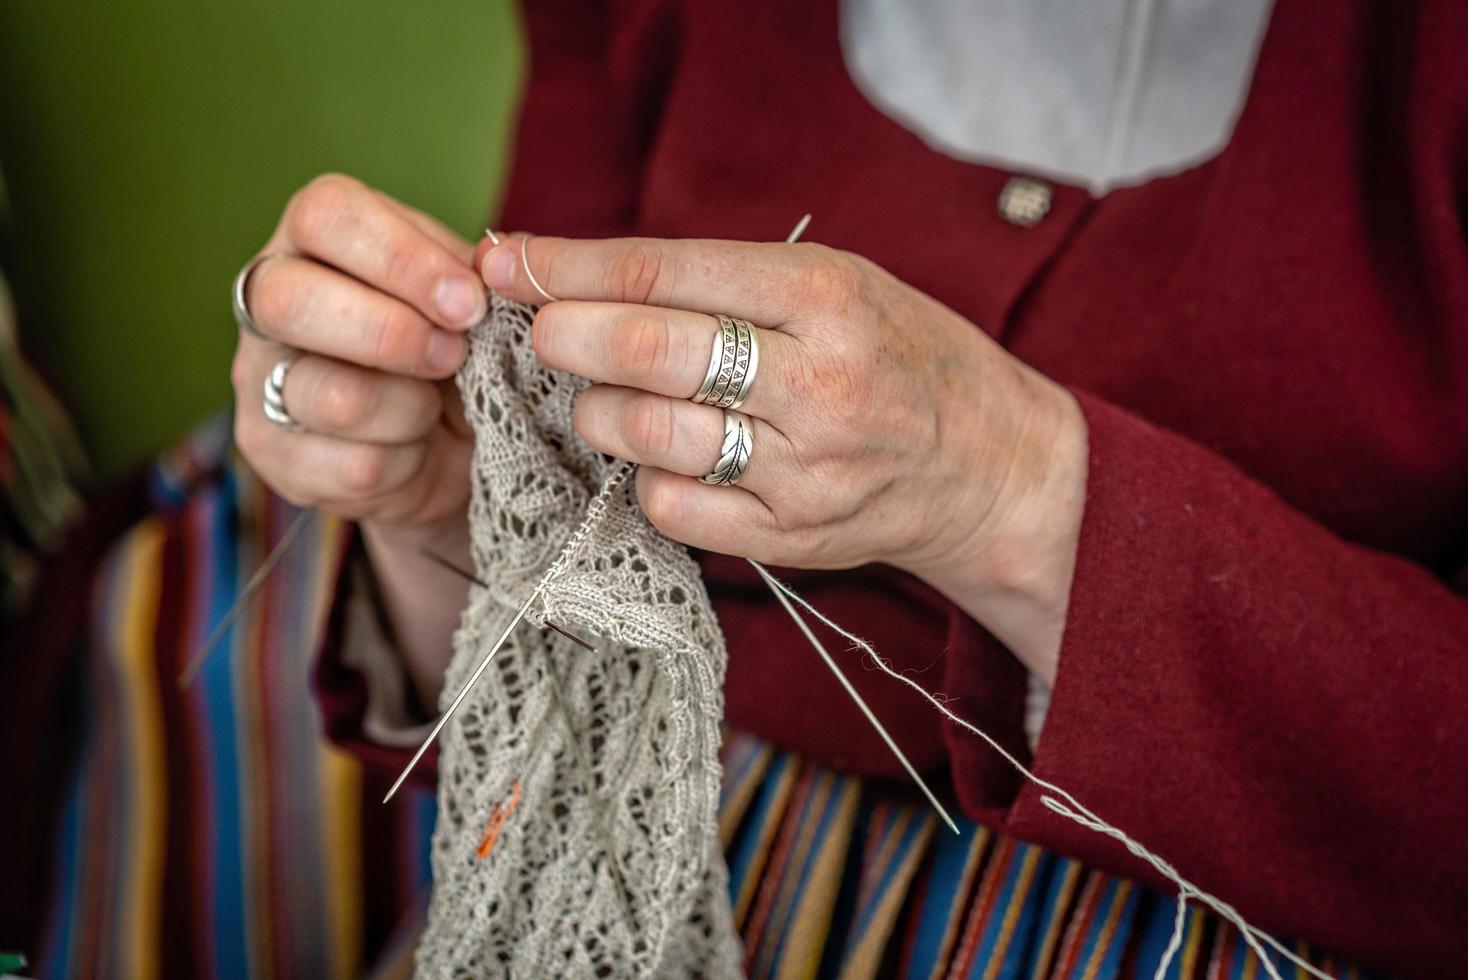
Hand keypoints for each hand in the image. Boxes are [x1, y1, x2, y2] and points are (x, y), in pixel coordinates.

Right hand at [232, 174, 479, 528]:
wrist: (448, 442)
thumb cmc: (452, 346)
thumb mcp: (469, 299)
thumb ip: (476, 276)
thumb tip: (493, 265)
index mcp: (315, 238)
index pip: (327, 216)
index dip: (402, 259)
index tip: (469, 301)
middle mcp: (266, 300)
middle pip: (289, 300)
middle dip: (392, 335)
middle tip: (456, 355)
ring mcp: (259, 380)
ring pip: (334, 396)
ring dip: (413, 409)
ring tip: (436, 408)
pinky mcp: (273, 456)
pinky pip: (355, 467)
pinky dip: (409, 464)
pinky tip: (416, 451)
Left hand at [477, 235, 1087, 679]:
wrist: (989, 465)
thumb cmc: (898, 355)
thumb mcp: (836, 284)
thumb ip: (721, 280)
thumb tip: (581, 275)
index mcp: (825, 297)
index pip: (662, 273)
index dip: (566, 267)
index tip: (506, 261)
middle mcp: (818, 381)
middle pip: (648, 351)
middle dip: (564, 336)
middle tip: (538, 333)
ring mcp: (807, 468)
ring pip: (648, 436)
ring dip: (596, 412)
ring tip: (601, 398)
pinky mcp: (794, 537)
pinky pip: (675, 508)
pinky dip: (646, 480)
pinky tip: (663, 460)